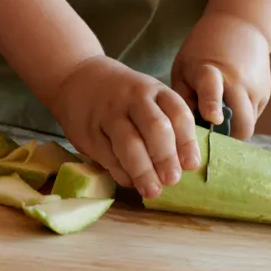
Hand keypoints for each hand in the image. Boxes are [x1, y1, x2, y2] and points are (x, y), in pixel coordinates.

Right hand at [46, 57, 201, 199]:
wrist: (79, 79)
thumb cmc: (124, 96)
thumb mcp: (148, 97)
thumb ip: (167, 124)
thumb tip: (185, 165)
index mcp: (154, 91)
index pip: (177, 114)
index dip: (187, 141)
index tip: (192, 165)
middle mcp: (133, 99)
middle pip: (154, 128)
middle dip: (165, 156)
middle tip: (172, 180)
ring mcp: (109, 115)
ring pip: (129, 144)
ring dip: (143, 171)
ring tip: (152, 191)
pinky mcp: (90, 132)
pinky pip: (109, 156)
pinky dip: (122, 172)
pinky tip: (131, 181)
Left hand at [171, 12, 270, 139]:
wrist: (239, 26)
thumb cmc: (202, 50)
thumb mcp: (183, 67)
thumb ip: (183, 97)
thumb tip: (184, 130)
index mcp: (210, 70)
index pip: (212, 88)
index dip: (212, 104)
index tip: (213, 118)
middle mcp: (237, 81)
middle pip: (240, 123)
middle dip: (226, 136)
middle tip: (210, 133)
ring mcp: (256, 88)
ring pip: (249, 124)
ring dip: (234, 127)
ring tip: (219, 114)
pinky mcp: (266, 93)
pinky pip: (253, 116)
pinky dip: (241, 117)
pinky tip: (231, 102)